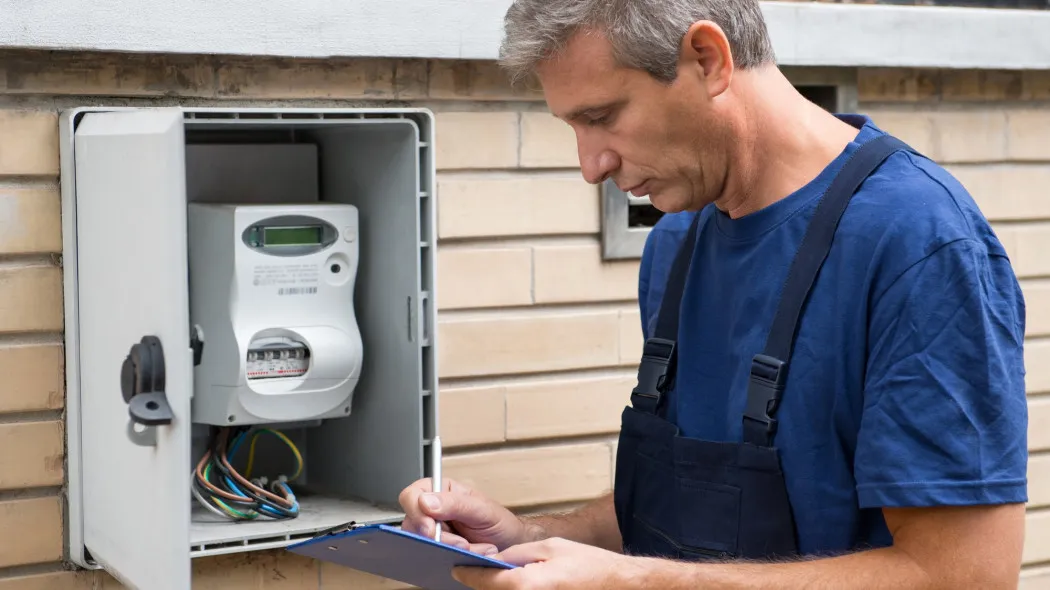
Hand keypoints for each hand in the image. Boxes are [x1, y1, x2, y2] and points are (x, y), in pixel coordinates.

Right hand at [398, 477, 527, 554]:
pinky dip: (447, 560)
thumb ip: (455, 503)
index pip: (411, 496)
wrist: (511, 546)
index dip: (416, 512)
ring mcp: (433, 532)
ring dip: (448, 549)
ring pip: (421, 543)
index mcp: (440, 491)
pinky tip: (464, 557)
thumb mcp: (482, 509)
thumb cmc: (499, 522)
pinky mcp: (436, 550)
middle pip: (412, 524)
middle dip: (438, 538)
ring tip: (471, 549)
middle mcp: (432, 511)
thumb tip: (425, 501)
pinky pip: (429, 557)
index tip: (431, 528)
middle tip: (462, 543)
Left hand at [452, 537, 650, 589]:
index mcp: (525, 585)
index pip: (483, 582)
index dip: (467, 574)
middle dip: (482, 584)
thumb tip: (494, 560)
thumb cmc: (589, 566)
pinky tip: (515, 584)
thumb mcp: (550, 548)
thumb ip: (517, 555)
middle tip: (470, 574)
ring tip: (490, 580)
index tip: (456, 569)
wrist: (617, 586)